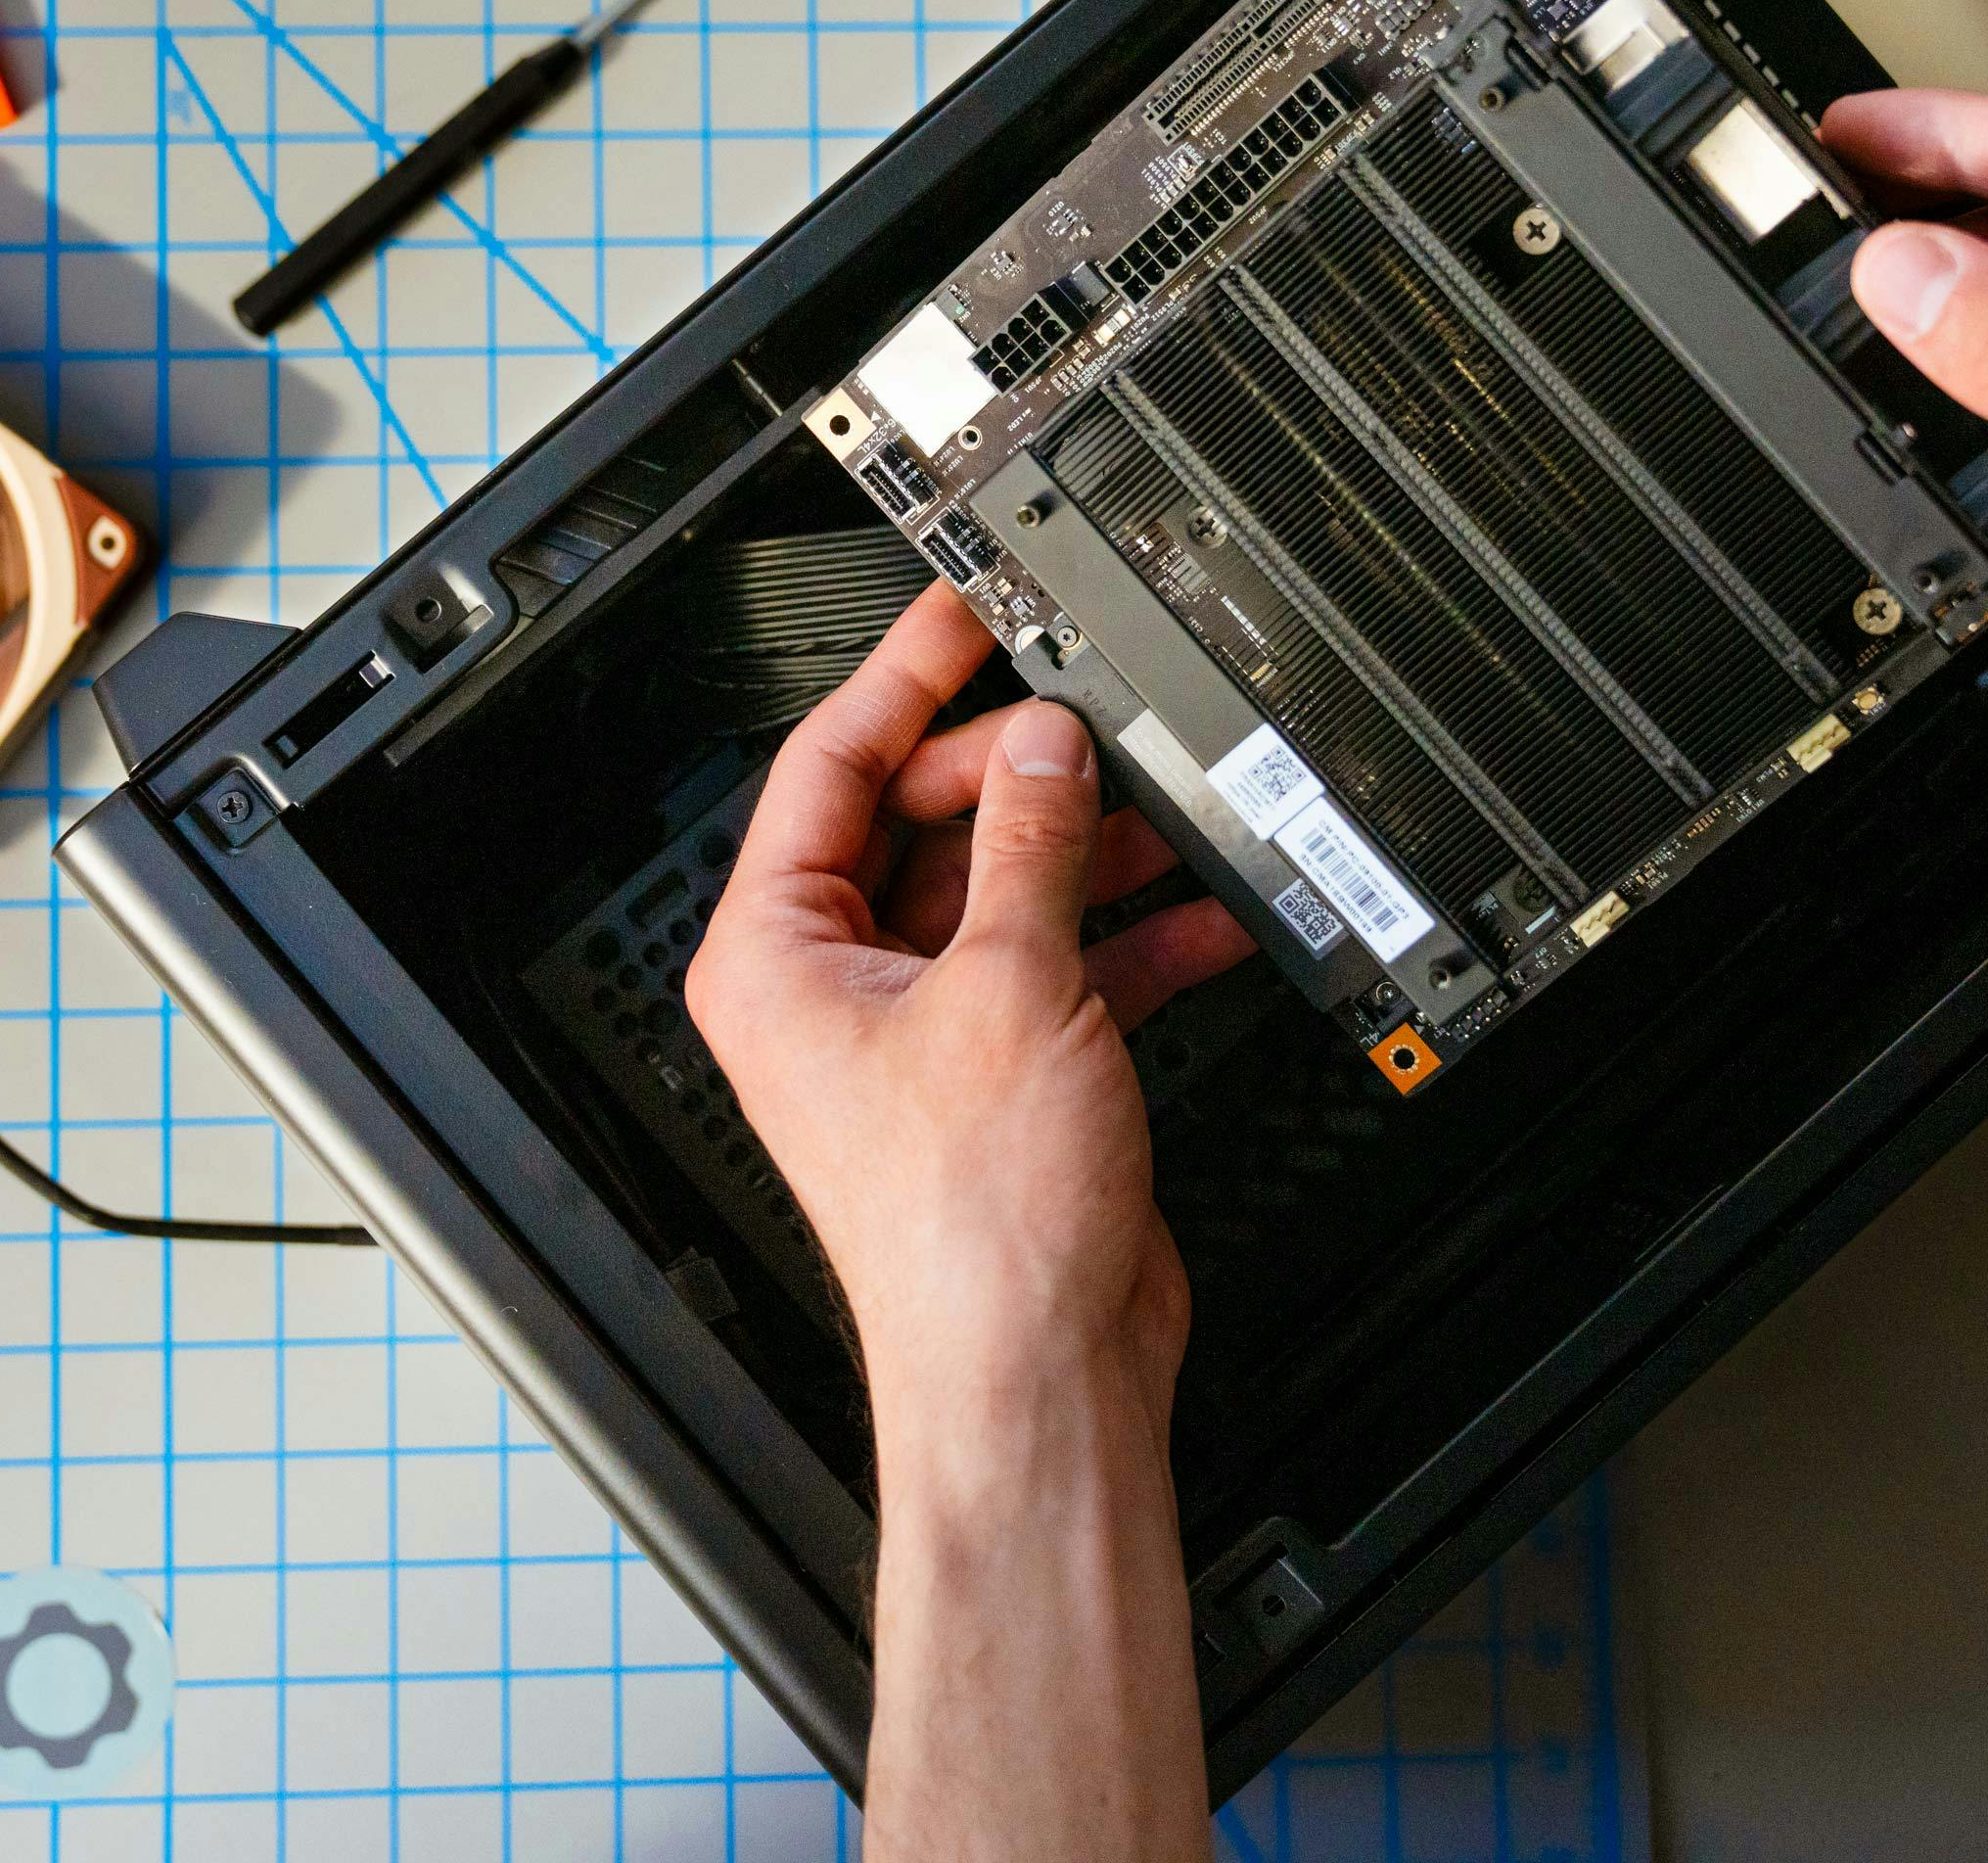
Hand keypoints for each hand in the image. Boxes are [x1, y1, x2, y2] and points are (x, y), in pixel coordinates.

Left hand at [691, 585, 1250, 1862]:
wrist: (1038, 1378)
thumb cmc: (971, 1232)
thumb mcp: (1009, 988)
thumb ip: (1031, 847)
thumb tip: (1044, 744)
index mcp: (777, 954)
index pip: (829, 765)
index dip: (902, 676)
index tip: (963, 610)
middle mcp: (834, 986)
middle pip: (925, 819)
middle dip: (1020, 772)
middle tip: (1098, 722)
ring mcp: (922, 1030)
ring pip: (1005, 888)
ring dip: (1091, 850)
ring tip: (1173, 802)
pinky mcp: (1006, 1071)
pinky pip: (1064, 962)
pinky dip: (1133, 934)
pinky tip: (1210, 908)